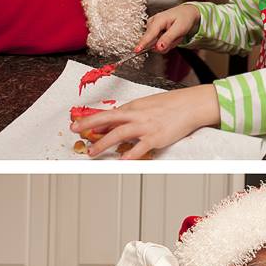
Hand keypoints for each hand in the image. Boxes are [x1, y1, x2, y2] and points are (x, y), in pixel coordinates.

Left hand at [74, 84, 218, 159]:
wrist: (191, 105)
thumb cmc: (173, 105)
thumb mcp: (149, 105)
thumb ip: (135, 113)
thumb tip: (121, 121)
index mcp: (135, 106)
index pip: (110, 114)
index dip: (93, 119)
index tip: (80, 124)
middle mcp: (137, 115)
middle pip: (107, 119)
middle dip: (88, 124)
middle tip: (74, 130)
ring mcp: (146, 126)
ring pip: (118, 133)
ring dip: (102, 143)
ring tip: (92, 151)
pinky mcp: (156, 137)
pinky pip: (140, 147)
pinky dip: (130, 154)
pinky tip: (121, 160)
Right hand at [136, 3, 199, 52]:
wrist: (185, 13)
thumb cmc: (184, 19)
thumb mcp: (179, 29)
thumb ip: (168, 39)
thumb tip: (158, 48)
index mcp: (158, 20)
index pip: (149, 35)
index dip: (143, 43)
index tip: (136, 50)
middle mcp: (152, 22)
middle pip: (154, 42)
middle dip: (166, 44)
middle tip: (176, 37)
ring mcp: (151, 26)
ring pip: (157, 44)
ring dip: (168, 43)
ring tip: (175, 35)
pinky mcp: (153, 30)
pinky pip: (158, 42)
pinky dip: (166, 42)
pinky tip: (171, 35)